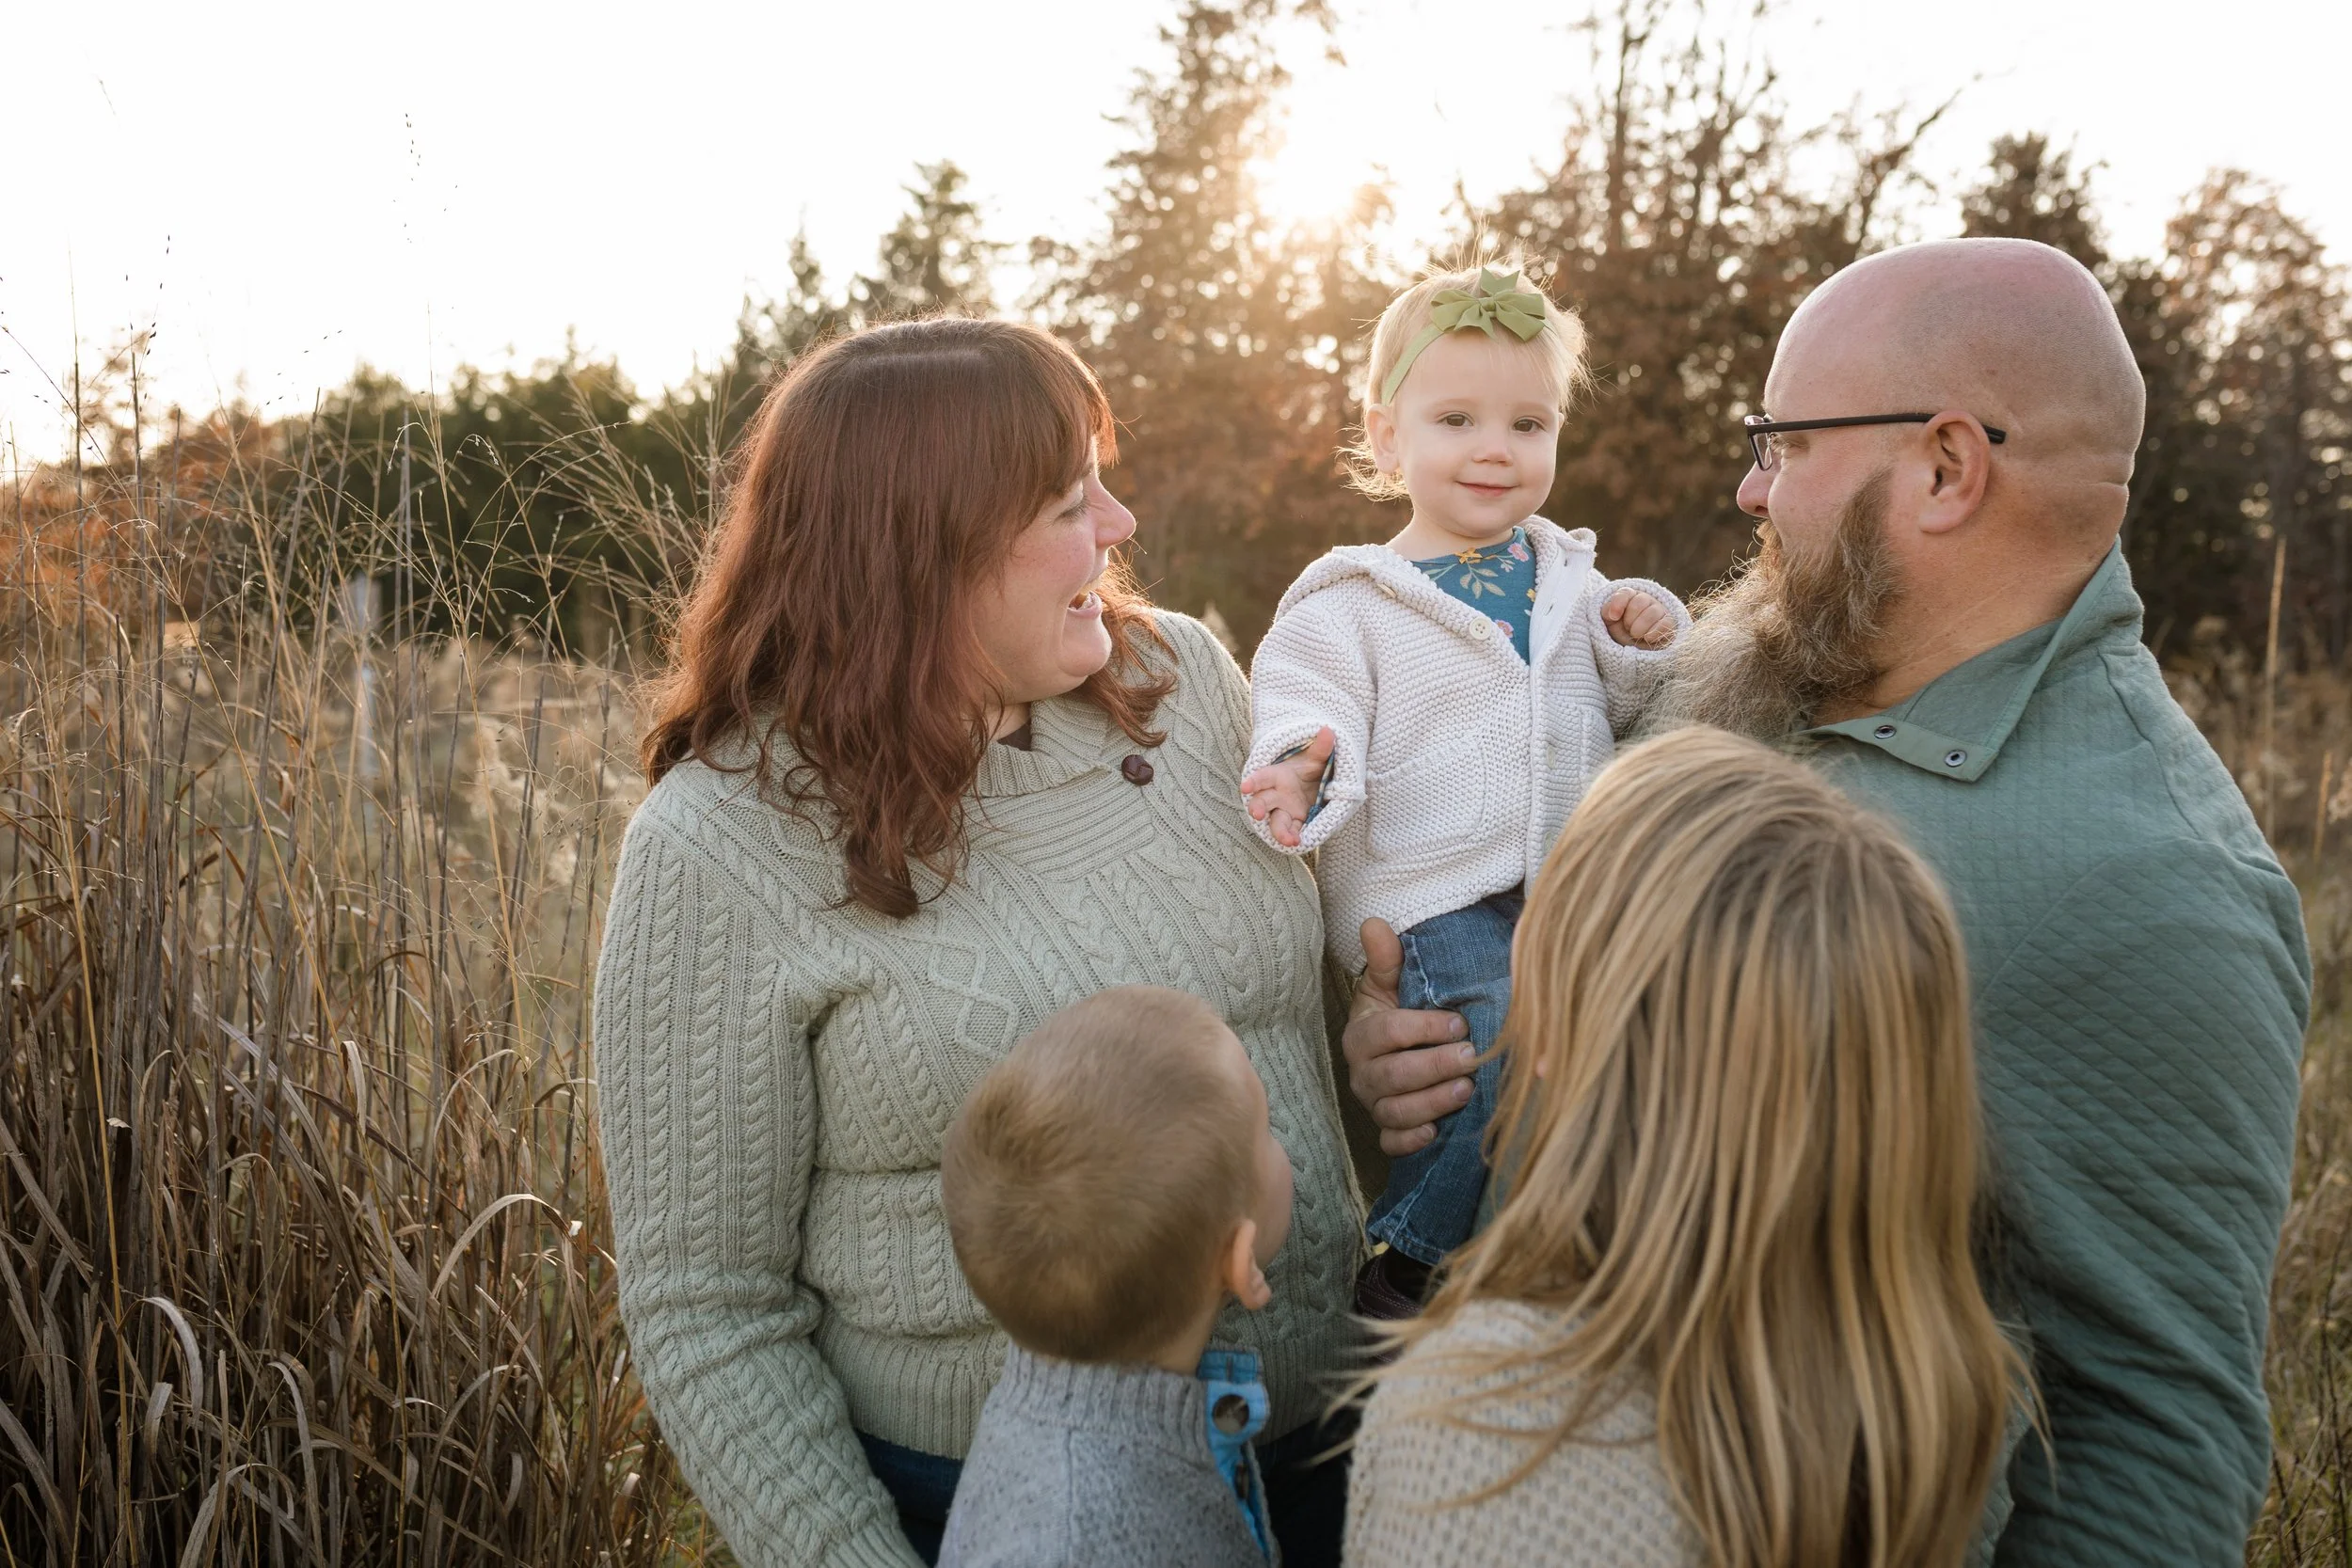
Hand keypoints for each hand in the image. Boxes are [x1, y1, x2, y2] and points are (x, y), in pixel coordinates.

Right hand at [1240, 727, 1333, 848]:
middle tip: (1257, 814)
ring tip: (1289, 840)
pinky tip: (1297, 843)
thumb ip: (1321, 747)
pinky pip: (1290, 831)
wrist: (1316, 782)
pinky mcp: (1294, 822)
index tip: (1245, 787)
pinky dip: (1292, 837)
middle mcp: (1276, 795)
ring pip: (1275, 822)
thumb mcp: (1315, 757)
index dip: (1254, 782)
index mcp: (1278, 776)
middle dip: (1258, 807)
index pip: (1262, 778)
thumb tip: (1328, 730)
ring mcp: (1284, 810)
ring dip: (1279, 831)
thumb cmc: (1309, 768)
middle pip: (1262, 802)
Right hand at [1341, 917, 1474, 1155]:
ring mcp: (1373, 1104)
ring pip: (1394, 1111)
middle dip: (1433, 1066)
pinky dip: (1410, 1140)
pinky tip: (1435, 1131)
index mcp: (1361, 1035)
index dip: (1422, 1028)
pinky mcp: (1386, 1131)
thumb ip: (1388, 958)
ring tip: (1466, 1090)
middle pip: (1392, 1075)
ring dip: (1431, 1102)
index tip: (1458, 1021)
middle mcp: (1362, 1073)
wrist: (1399, 1053)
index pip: (1387, 1032)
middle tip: (1471, 1056)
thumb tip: (1373, 923)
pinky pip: (1392, 1143)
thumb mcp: (1391, 984)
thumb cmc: (1399, 1012)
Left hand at [1603, 587, 1675, 648]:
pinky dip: (1655, 632)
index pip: (1625, 593)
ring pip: (1653, 612)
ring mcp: (1660, 612)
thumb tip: (1613, 614)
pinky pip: (1666, 623)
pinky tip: (1647, 638)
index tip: (1613, 617)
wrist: (1634, 651)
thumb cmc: (1620, 632)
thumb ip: (1606, 612)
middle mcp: (1647, 601)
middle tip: (1627, 628)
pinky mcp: (1670, 625)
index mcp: (1630, 597)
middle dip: (1629, 619)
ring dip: (1640, 627)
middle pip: (1640, 601)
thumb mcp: (1609, 622)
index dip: (1618, 603)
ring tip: (1636, 635)